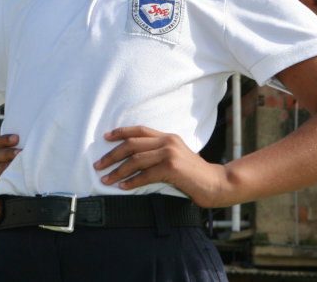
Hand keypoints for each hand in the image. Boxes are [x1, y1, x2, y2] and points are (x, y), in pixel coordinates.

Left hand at [93, 126, 230, 207]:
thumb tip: (136, 159)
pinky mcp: (172, 168)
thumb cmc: (195, 175)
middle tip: (98, 164)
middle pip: (132, 144)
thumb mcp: (177, 157)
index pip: (139, 130)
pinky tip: (123, 187)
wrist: (218, 183)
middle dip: (112, 154)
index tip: (105, 137)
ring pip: (135, 159)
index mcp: (168, 137)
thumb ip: (160, 154)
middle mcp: (168, 142)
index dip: (120, 132)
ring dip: (118, 170)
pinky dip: (132, 181)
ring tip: (106, 178)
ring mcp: (170, 153)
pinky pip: (146, 174)